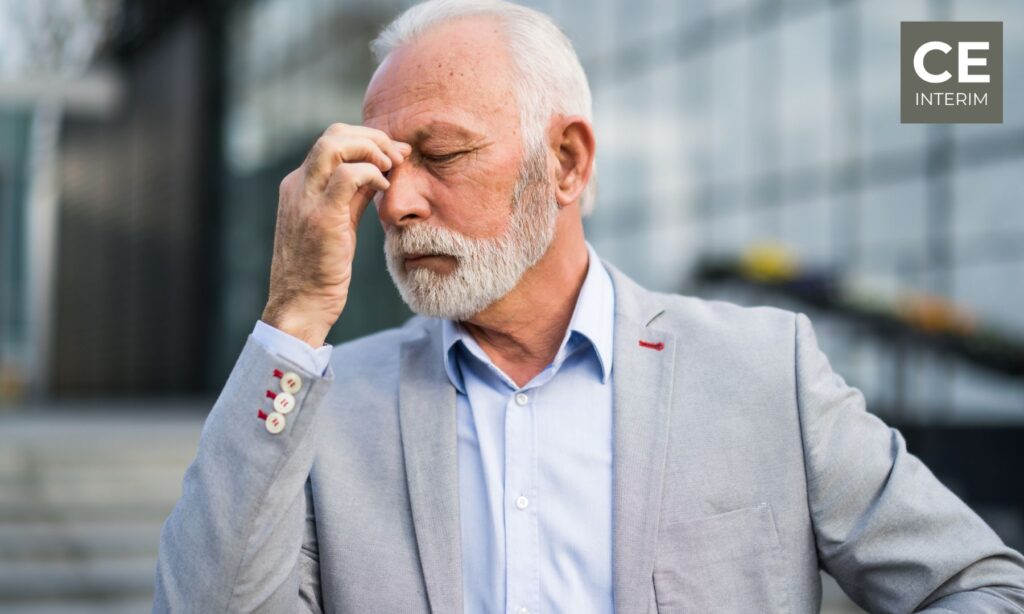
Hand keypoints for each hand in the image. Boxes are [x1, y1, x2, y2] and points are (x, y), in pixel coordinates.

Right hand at [261, 123, 409, 347]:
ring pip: (335, 144)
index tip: (394, 154)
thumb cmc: (320, 270)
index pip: (332, 142)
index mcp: (299, 185)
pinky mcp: (320, 216)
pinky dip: (371, 172)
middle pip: (333, 134)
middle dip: (372, 137)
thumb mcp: (338, 223)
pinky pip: (347, 175)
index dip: (367, 140)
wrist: (300, 305)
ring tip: (392, 166)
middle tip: (398, 155)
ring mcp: (305, 199)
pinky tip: (385, 187)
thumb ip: (353, 196)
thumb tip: (379, 172)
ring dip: (372, 148)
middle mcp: (297, 185)